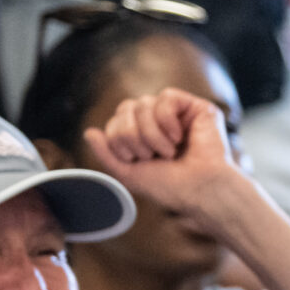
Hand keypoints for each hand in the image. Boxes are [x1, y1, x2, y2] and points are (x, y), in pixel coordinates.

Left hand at [84, 88, 243, 219]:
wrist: (200, 192)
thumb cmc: (170, 187)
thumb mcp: (129, 174)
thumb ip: (106, 154)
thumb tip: (89, 132)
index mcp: (145, 135)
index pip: (117, 119)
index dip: (118, 138)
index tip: (136, 159)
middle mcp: (161, 122)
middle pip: (127, 108)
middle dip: (132, 136)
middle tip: (151, 156)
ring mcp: (179, 113)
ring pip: (145, 103)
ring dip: (151, 133)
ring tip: (168, 152)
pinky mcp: (196, 108)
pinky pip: (166, 98)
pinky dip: (167, 120)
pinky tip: (179, 137)